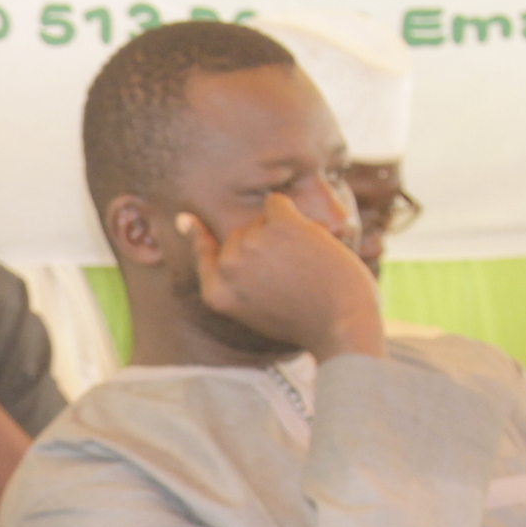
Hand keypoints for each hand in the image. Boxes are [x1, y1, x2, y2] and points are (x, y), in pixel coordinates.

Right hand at [177, 194, 385, 361]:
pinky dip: (291, 214)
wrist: (341, 324)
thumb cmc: (301, 320)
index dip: (201, 236)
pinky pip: (277, 202)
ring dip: (281, 234)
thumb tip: (184, 219)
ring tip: (304, 266)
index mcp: (217, 294)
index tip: (188, 218)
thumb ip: (225, 275)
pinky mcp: (280, 225)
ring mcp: (252, 243)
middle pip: (239, 236)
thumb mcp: (251, 308)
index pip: (202, 253)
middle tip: (290, 275)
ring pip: (260, 221)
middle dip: (262, 246)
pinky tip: (306, 238)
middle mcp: (229, 267)